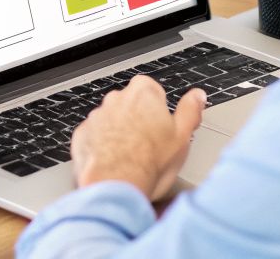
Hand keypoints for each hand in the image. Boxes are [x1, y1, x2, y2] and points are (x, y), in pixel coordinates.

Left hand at [70, 76, 206, 200]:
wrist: (115, 186)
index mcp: (143, 92)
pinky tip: (115, 163)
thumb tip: (197, 96)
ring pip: (113, 121)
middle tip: (150, 147)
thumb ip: (190, 110)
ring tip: (133, 159)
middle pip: (133, 106)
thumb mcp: (182, 136)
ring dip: (121, 134)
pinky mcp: (82, 134)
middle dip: (140, 121)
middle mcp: (116, 99)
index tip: (163, 128)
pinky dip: (103, 146)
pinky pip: (96, 136)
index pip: (154, 92)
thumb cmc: (149, 164)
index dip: (161, 112)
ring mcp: (97, 116)